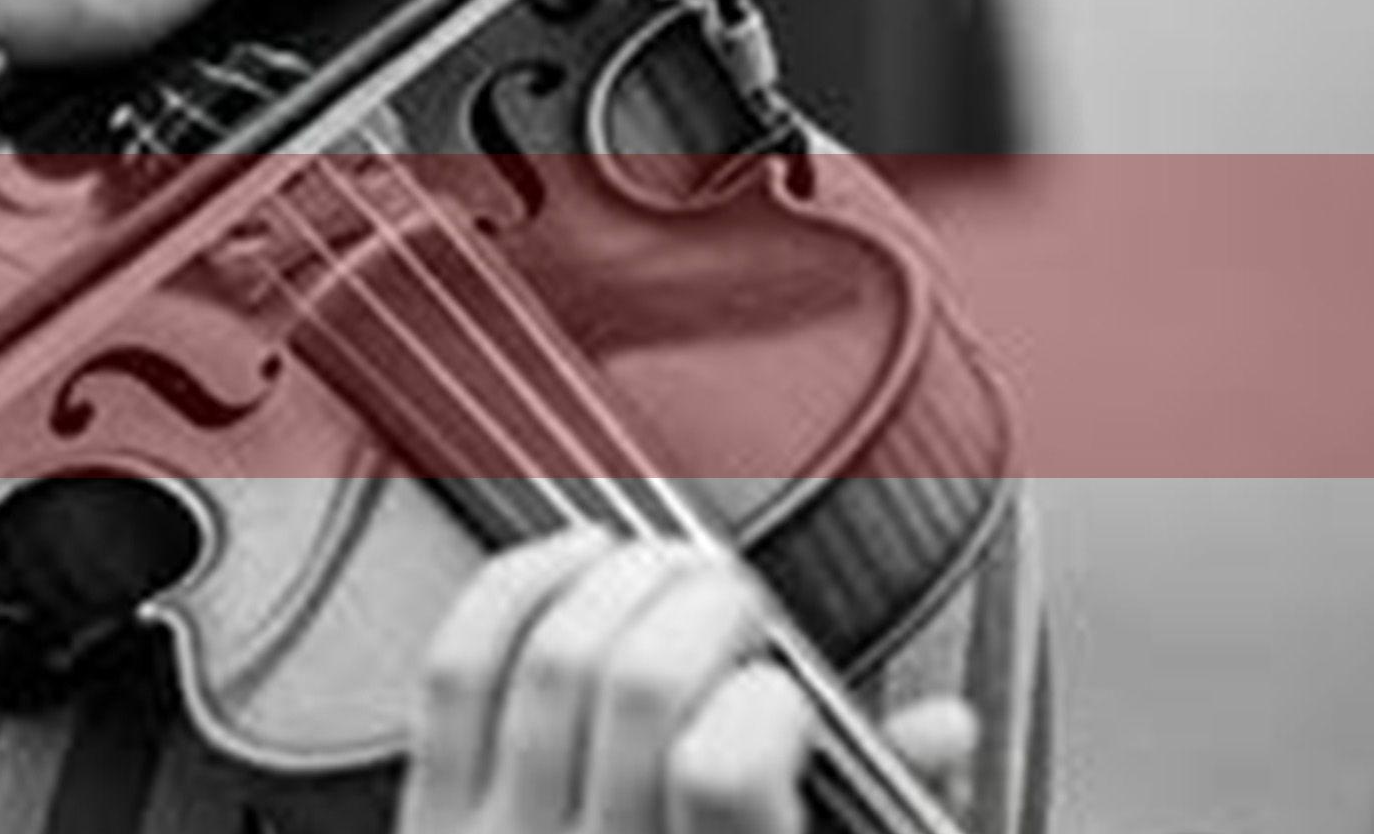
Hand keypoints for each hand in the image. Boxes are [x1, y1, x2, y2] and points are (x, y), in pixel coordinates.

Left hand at [401, 531, 982, 833]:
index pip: (724, 770)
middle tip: (737, 598)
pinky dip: (516, 591)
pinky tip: (569, 567)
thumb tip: (941, 729)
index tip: (788, 691)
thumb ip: (884, 822)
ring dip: (620, 579)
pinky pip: (458, 673)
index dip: (768, 699)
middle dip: (701, 603)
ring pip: (552, 660)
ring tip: (667, 568)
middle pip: (638, 682)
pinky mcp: (432, 827)